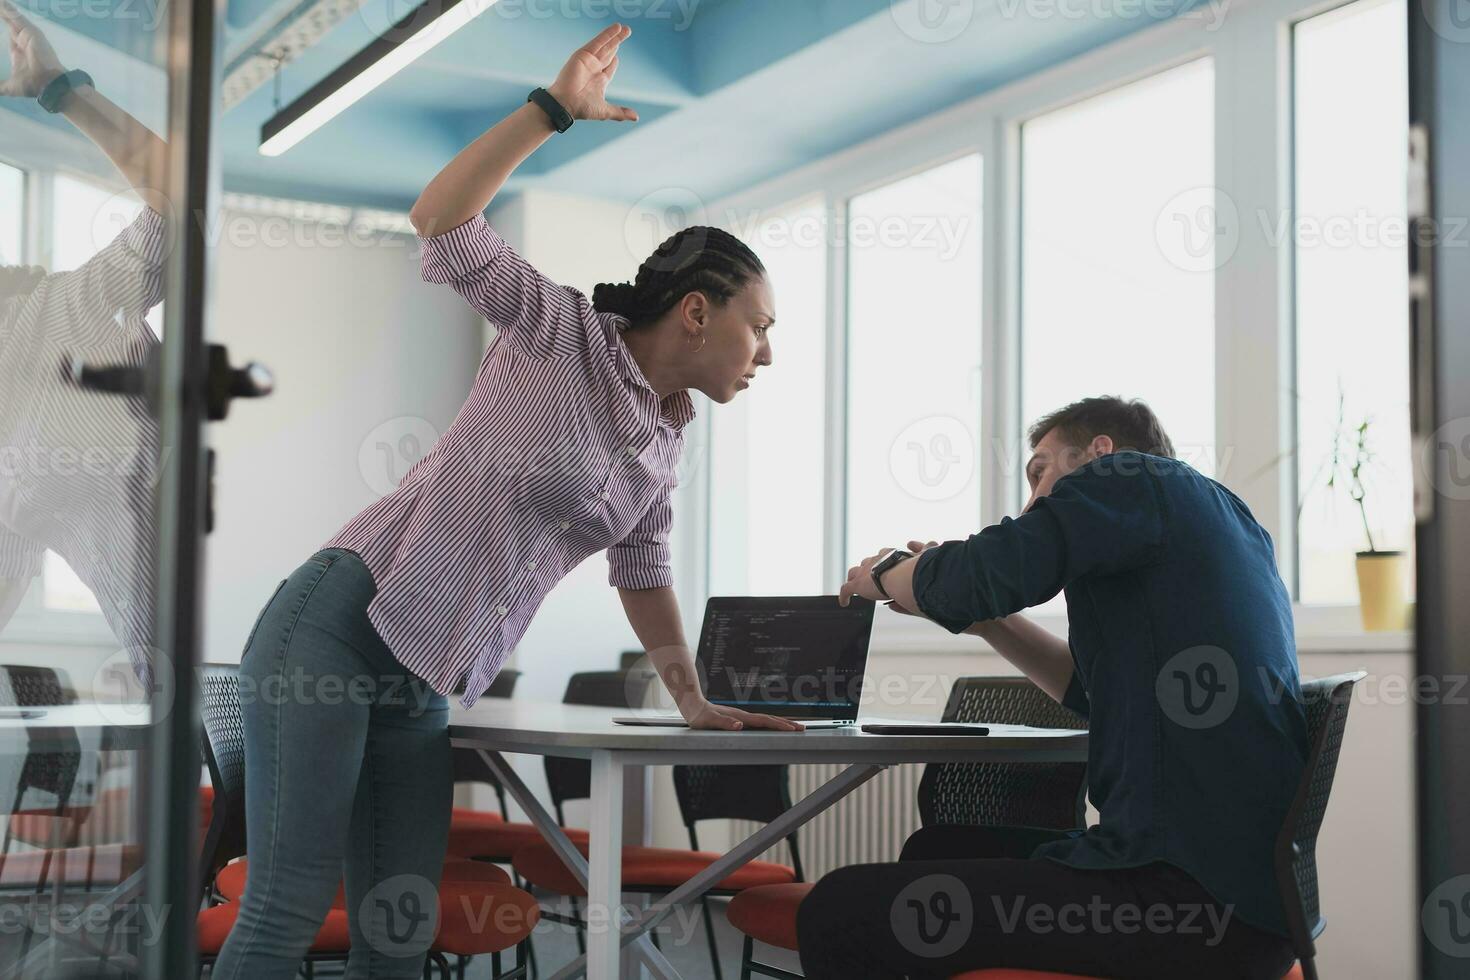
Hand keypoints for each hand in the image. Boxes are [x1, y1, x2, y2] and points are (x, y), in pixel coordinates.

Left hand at [1, 1, 64, 98]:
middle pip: (11, 24)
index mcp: (19, 53)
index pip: (10, 36)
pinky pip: (16, 17)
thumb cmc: (33, 86)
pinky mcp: (31, 32)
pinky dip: (8, 9)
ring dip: (4, 10)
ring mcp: (28, 36)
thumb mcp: (10, 87)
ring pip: (13, 18)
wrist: (48, 85)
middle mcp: (24, 42)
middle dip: (2, 15)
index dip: (2, 28)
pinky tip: (1, 3)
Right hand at [546, 23, 638, 122]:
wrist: (565, 104)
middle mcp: (594, 69)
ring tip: (625, 28)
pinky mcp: (583, 54)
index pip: (609, 67)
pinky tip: (616, 28)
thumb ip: (620, 112)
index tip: (617, 55)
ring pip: (605, 45)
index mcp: (599, 81)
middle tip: (627, 32)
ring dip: (615, 36)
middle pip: (609, 52)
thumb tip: (636, 118)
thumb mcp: (605, 111)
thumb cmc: (582, 109)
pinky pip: (598, 42)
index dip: (614, 60)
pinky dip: (607, 34)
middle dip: (618, 43)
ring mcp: (589, 60)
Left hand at [681, 698, 803, 731]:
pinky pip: (759, 722)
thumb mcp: (710, 722)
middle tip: (803, 728)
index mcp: (741, 717)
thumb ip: (724, 723)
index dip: (780, 725)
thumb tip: (740, 725)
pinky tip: (772, 727)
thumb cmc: (700, 716)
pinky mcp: (739, 719)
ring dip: (781, 724)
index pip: (765, 722)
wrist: (693, 705)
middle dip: (787, 724)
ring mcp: (742, 717)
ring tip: (793, 727)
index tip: (794, 729)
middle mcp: (744, 716)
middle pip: (770, 720)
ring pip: (766, 720)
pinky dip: (770, 724)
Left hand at [839, 540, 938, 609]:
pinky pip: (846, 589)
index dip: (884, 560)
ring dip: (855, 578)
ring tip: (855, 586)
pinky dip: (844, 596)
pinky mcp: (858, 583)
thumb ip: (915, 577)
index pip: (885, 554)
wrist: (906, 577)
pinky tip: (844, 602)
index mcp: (892, 555)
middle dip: (868, 568)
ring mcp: (866, 571)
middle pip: (868, 561)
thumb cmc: (918, 575)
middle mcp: (877, 560)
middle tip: (870, 578)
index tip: (887, 568)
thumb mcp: (920, 570)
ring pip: (855, 572)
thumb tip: (899, 596)